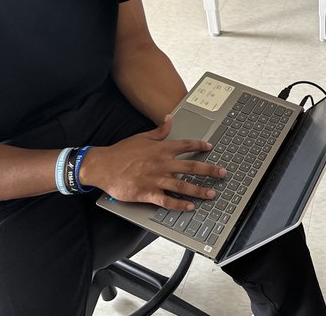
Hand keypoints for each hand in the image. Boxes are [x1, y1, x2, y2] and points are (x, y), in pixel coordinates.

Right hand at [80, 116, 226, 210]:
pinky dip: (179, 204)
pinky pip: (167, 200)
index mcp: (161, 148)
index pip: (186, 145)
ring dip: (199, 190)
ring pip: (183, 185)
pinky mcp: (147, 193)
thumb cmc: (121, 152)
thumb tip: (169, 119)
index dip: (200, 146)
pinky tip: (190, 207)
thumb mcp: (142, 136)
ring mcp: (156, 179)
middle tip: (223, 173)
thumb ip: (159, 130)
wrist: (102, 166)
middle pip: (191, 167)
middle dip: (209, 170)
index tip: (210, 148)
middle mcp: (162, 163)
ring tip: (212, 194)